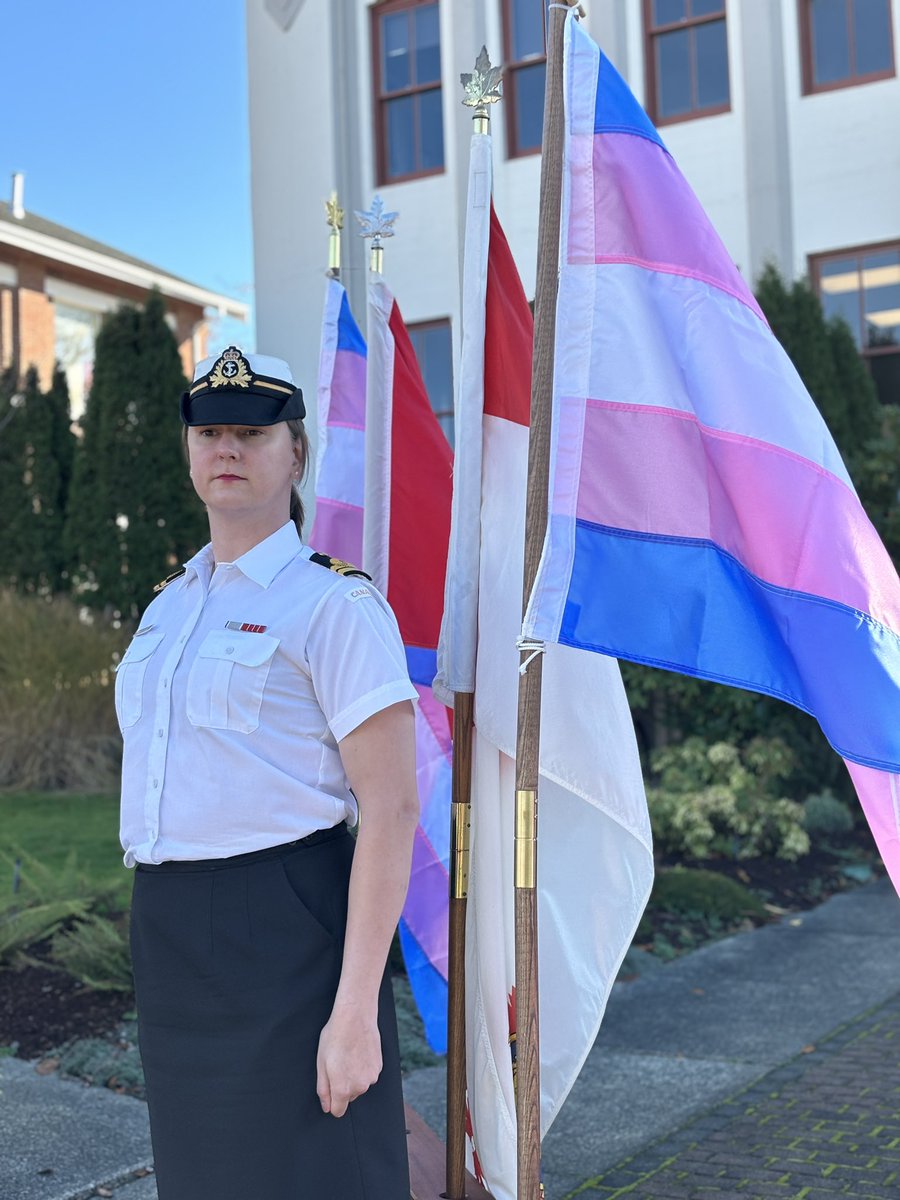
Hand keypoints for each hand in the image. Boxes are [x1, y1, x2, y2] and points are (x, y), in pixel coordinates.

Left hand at [316, 1003, 382, 1117]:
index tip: (330, 1089)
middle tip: (337, 1065)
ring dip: (354, 1077)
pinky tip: (358, 1052)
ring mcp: (372, 1077)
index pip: (338, 1111)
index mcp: (343, 1089)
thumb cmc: (335, 1038)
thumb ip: (323, 1089)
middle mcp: (360, 1087)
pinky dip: (363, 1068)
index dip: (332, 1102)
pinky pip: (368, 1074)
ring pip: (359, 1085)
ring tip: (348, 1056)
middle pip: (349, 1097)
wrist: (355, 1017)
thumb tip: (326, 1106)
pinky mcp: (379, 1067)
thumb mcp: (321, 1063)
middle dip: (343, 1086)